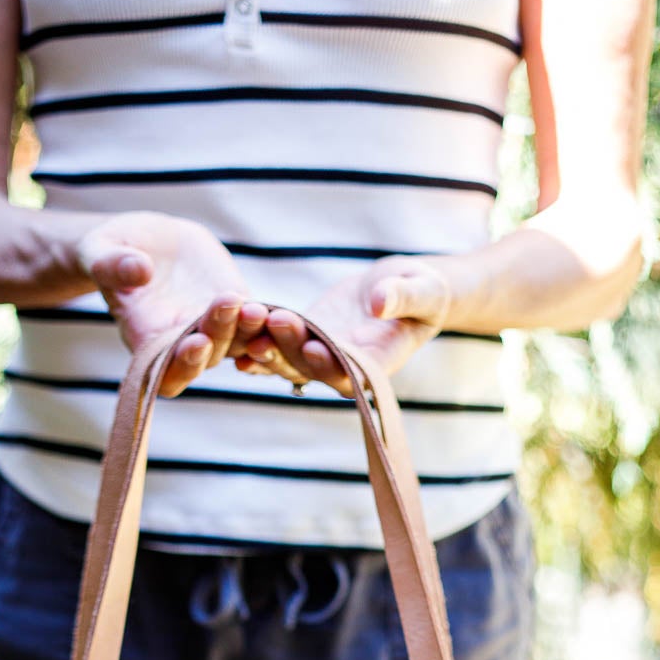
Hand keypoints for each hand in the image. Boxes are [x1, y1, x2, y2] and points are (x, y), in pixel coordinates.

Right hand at [76, 212, 268, 396]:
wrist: (148, 241)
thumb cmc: (112, 251)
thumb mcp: (101, 251)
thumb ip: (113, 264)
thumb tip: (139, 269)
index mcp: (145, 340)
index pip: (165, 372)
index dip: (182, 366)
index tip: (195, 342)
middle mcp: (180, 343)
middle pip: (206, 356)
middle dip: (219, 334)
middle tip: (227, 305)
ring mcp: (212, 328)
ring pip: (235, 342)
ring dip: (247, 330)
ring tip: (254, 307)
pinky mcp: (235, 308)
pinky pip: (254, 321)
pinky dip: (265, 319)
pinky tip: (276, 309)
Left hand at [238, 256, 452, 395]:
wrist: (404, 289)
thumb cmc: (425, 292)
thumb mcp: (422, 290)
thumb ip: (402, 297)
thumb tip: (378, 302)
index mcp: (376, 365)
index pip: (352, 370)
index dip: (333, 363)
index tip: (316, 347)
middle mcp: (344, 369)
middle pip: (313, 366)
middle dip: (292, 348)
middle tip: (274, 325)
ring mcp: (321, 357)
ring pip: (289, 359)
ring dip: (269, 346)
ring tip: (251, 327)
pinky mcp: (304, 340)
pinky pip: (278, 346)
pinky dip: (257, 345)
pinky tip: (235, 340)